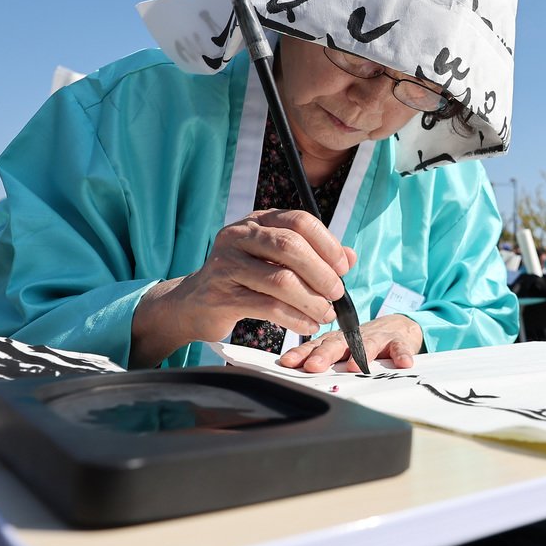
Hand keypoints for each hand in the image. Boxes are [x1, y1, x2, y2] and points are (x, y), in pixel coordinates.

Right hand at [132, 209, 356, 366]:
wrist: (195, 303)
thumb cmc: (244, 279)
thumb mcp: (276, 260)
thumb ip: (313, 256)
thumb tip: (350, 257)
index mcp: (258, 221)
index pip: (300, 221)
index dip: (327, 244)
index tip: (343, 268)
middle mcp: (240, 236)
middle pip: (290, 247)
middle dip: (321, 273)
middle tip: (337, 294)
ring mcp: (226, 264)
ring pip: (280, 280)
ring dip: (311, 301)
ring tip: (325, 314)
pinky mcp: (221, 295)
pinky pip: (267, 306)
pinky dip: (294, 318)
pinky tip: (306, 325)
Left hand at [280, 314, 422, 373]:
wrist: (398, 327)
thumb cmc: (364, 342)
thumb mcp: (341, 350)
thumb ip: (322, 359)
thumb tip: (292, 372)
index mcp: (336, 341)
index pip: (315, 346)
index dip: (301, 354)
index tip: (288, 363)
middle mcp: (353, 336)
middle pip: (337, 344)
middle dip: (324, 355)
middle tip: (314, 366)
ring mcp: (376, 337)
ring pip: (367, 344)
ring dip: (360, 354)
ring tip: (354, 367)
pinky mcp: (398, 340)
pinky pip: (399, 347)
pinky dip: (401, 354)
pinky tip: (402, 363)